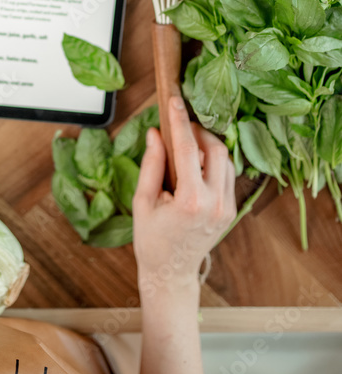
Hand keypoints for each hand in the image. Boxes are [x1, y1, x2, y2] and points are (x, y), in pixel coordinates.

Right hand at [132, 97, 235, 298]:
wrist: (171, 272)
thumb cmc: (151, 239)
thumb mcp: (143, 200)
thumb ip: (151, 164)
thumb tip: (155, 133)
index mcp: (191, 201)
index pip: (187, 148)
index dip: (179, 120)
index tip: (173, 100)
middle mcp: (215, 202)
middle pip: (215, 149)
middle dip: (198, 131)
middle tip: (180, 125)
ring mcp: (227, 207)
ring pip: (226, 160)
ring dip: (208, 146)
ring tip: (186, 147)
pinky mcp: (231, 210)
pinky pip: (228, 174)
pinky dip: (214, 162)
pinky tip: (196, 164)